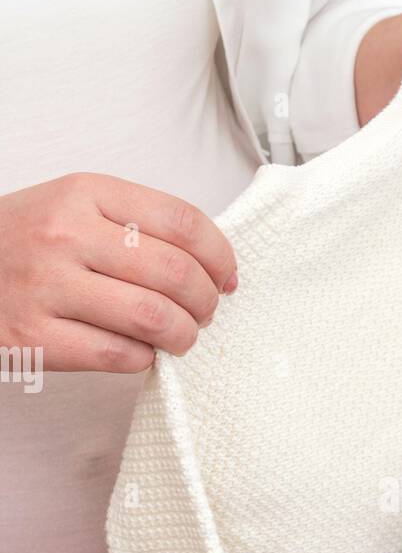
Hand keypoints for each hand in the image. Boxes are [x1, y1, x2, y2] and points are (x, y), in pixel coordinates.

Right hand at [0, 174, 236, 372]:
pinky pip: (119, 355)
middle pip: (176, 274)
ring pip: (154, 319)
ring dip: (183, 336)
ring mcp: (47, 287)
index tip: (227, 277)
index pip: (182, 221)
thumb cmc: (23, 242)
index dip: (219, 256)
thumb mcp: (72, 207)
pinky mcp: (35, 337)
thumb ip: (135, 223)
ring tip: (179, 338)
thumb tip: (211, 263)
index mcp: (84, 193)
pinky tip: (139, 352)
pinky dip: (144, 359)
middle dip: (206, 302)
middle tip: (204, 313)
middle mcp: (66, 234)